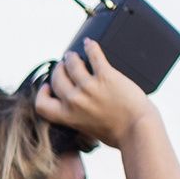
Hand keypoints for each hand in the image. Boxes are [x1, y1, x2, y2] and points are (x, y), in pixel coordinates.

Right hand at [33, 39, 153, 150]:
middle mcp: (74, 100)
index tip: (48, 87)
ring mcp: (89, 86)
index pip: (41, 104)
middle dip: (59, 70)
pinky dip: (90, 47)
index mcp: (67, 116)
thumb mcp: (88, 131)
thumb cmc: (118, 135)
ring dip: (71, 57)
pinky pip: (94, 56)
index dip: (42, 93)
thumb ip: (79, 119)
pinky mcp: (106, 76)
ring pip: (72, 64)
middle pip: (57, 78)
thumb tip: (79, 110)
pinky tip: (89, 43)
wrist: (137, 130)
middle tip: (63, 66)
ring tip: (73, 55)